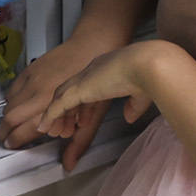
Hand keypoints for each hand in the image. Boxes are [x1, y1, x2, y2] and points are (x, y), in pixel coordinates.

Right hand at [1, 25, 129, 166]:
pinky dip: (13, 99)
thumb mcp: (94, 116)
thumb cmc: (100, 79)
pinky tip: (23, 104)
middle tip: (8, 139)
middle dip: (7, 131)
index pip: (23, 129)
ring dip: (11, 116)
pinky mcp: (30, 68)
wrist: (97, 43)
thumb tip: (69, 165)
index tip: (12, 147)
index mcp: (52, 105)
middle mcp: (37, 92)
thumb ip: (79, 141)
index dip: (16, 141)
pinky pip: (13, 88)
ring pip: (9, 103)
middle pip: (10, 118)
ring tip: (16, 123)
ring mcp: (32, 78)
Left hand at [43, 41, 179, 131]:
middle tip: (64, 127)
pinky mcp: (79, 88)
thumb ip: (133, 105)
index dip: (83, 104)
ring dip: (55, 114)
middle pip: (71, 90)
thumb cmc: (151, 74)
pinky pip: (58, 105)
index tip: (82, 120)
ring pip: (61, 97)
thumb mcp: (142, 93)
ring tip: (50, 130)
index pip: (88, 85)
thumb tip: (128, 117)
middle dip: (66, 109)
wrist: (148, 64)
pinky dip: (50, 116)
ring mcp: (84, 78)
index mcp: (108, 66)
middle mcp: (93, 69)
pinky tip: (44, 127)